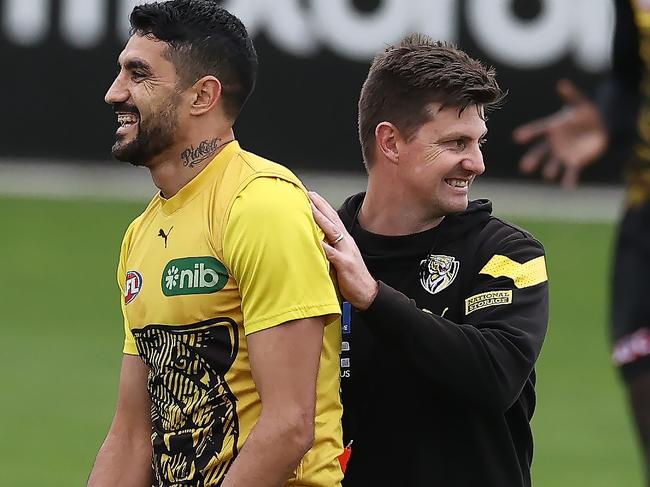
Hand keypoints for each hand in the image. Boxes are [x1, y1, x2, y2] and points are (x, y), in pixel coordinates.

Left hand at [308, 191, 377, 309]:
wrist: (367, 292)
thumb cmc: (352, 276)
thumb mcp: (342, 257)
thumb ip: (331, 248)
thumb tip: (316, 240)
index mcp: (346, 240)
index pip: (333, 219)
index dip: (323, 206)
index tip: (312, 195)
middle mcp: (347, 242)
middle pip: (332, 220)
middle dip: (320, 206)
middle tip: (308, 194)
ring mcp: (346, 252)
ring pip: (332, 231)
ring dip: (320, 219)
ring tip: (310, 208)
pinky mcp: (345, 264)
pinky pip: (332, 253)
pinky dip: (323, 245)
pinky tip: (314, 238)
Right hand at [513, 79, 607, 187]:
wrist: (599, 126)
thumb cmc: (586, 112)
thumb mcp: (579, 103)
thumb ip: (571, 95)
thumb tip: (562, 84)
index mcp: (552, 128)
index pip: (537, 130)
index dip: (528, 133)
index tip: (517, 137)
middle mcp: (553, 143)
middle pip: (540, 152)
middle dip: (533, 159)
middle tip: (525, 167)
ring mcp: (562, 154)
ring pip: (553, 163)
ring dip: (550, 169)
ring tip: (548, 175)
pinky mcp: (574, 161)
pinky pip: (570, 171)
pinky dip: (568, 179)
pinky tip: (567, 187)